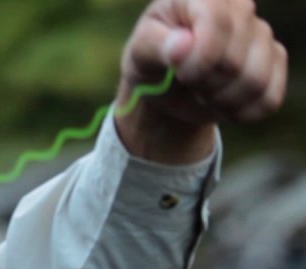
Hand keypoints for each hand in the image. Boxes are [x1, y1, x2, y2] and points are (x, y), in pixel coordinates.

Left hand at [115, 0, 287, 163]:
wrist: (168, 86)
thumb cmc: (152, 62)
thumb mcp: (140, 55)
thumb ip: (155, 45)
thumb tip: (183, 45)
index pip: (217, 21)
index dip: (201, 57)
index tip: (181, 75)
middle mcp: (240, 8)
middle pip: (234, 61)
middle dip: (204, 84)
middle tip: (186, 83)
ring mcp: (262, 34)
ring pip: (255, 81)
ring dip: (221, 102)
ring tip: (201, 94)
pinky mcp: (275, 61)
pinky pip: (268, 99)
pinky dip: (239, 113)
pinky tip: (220, 103)